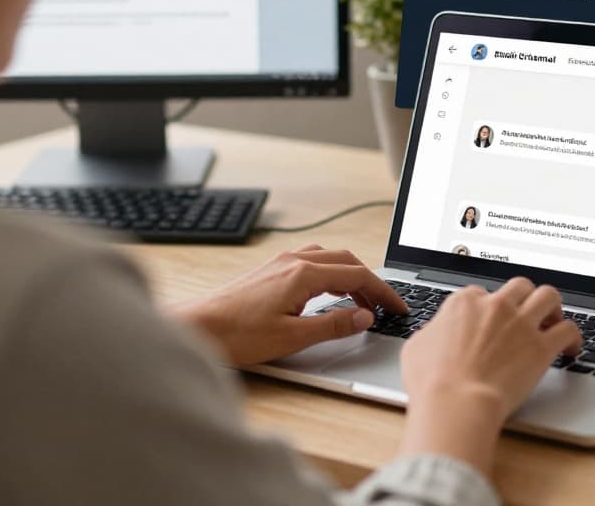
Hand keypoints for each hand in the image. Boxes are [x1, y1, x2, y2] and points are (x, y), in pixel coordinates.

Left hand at [171, 245, 406, 365]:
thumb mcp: (293, 337)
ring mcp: (279, 263)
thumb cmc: (237, 335)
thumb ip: (333, 324)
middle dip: (370, 281)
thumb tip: (364, 316)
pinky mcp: (269, 271)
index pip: (358, 275)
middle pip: (346, 260)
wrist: (197, 328)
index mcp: (303, 274)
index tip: (398, 307)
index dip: (383, 292)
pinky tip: (327, 293)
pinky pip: (310, 262)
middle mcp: (293, 261)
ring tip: (360, 300)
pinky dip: (329, 274)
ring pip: (328, 258)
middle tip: (383, 305)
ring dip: (349, 275)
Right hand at [397, 277, 581, 473]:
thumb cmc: (432, 381)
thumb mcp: (417, 347)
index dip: (486, 307)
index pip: (481, 293)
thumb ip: (432, 332)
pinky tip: (571, 348)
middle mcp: (496, 306)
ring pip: (549, 296)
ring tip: (553, 320)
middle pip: (520, 285)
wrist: (456, 403)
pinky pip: (568, 329)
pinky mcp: (541, 347)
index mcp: (464, 303)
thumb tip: (435, 332)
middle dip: (524, 297)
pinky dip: (573, 337)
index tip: (490, 320)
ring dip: (553, 306)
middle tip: (526, 312)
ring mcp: (521, 324)